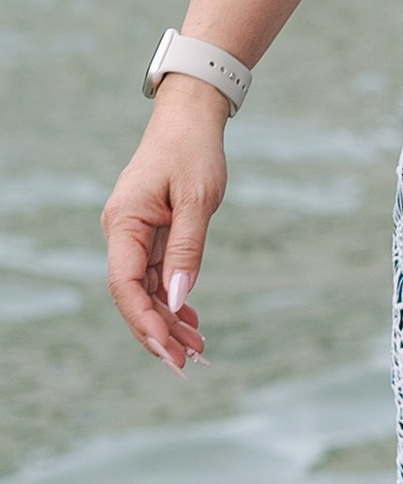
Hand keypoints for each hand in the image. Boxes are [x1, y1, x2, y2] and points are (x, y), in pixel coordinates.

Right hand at [103, 78, 228, 371]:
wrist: (191, 118)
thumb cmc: (193, 151)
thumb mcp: (198, 200)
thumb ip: (187, 250)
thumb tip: (177, 299)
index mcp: (124, 223)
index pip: (124, 285)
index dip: (143, 321)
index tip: (167, 350)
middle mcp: (122, 233)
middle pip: (133, 295)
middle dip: (158, 332)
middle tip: (188, 364)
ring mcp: (135, 236)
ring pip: (146, 290)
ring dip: (170, 321)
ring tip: (198, 350)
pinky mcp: (151, 235)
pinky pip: (157, 276)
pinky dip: (174, 300)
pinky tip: (192, 322)